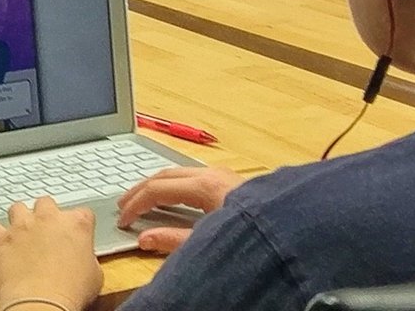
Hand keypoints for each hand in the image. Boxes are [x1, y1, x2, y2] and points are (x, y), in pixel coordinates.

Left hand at [0, 197, 102, 310]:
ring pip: (18, 208)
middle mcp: (49, 219)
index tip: (75, 235)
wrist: (42, 304)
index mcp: (77, 224)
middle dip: (46, 214)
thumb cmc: (70, 292)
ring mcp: (23, 227)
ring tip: (22, 233)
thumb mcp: (95, 275)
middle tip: (47, 231)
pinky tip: (2, 244)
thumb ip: (88, 258)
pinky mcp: (2, 240)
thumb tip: (83, 261)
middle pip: (46, 202)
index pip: (82, 213)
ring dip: (20, 218)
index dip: (78, 225)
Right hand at [116, 167, 245, 252]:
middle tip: (122, 205)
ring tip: (139, 200)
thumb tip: (144, 238)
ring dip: (155, 185)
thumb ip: (174, 240)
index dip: (136, 205)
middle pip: (164, 175)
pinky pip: (191, 176)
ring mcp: (221, 174)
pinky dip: (172, 185)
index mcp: (204, 185)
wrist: (293, 226)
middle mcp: (211, 174)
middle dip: (139, 190)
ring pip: (177, 172)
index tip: (123, 221)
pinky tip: (169, 197)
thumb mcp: (209, 241)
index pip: (157, 189)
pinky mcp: (229, 180)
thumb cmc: (253, 234)